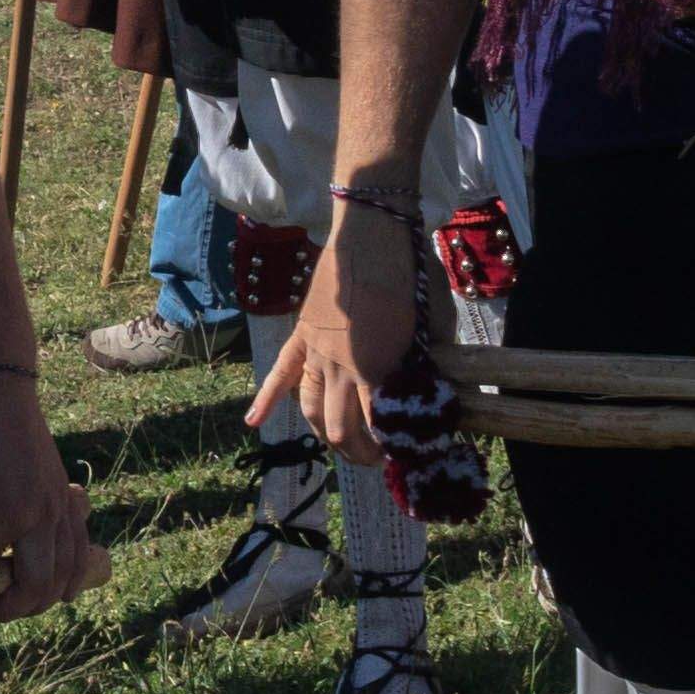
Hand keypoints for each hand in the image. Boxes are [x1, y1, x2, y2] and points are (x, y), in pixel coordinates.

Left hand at [0, 353, 96, 630]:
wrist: (2, 388)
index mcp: (12, 511)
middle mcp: (45, 517)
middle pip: (34, 587)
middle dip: (4, 607)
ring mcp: (62, 509)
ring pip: (65, 576)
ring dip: (40, 599)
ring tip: (10, 603)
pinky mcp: (68, 501)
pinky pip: (82, 549)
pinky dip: (73, 575)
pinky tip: (63, 592)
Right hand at [252, 197, 418, 452]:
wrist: (371, 235)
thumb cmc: (409, 275)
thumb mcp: (434, 324)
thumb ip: (433, 359)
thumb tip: (440, 384)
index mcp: (377, 369)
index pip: (380, 427)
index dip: (392, 447)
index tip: (406, 453)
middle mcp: (341, 370)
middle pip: (340, 430)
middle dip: (359, 453)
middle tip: (377, 458)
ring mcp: (316, 354)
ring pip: (311, 409)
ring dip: (324, 434)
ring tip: (339, 445)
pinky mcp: (302, 337)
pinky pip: (280, 373)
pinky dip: (266, 400)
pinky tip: (253, 423)